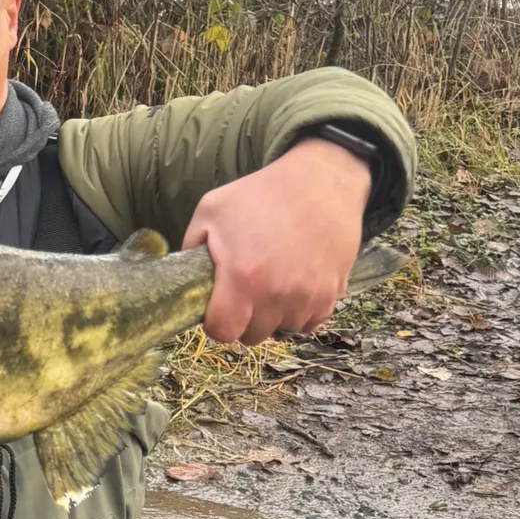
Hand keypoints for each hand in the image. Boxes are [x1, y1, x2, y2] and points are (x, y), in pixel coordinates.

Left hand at [182, 138, 370, 344]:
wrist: (320, 183)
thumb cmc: (260, 194)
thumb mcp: (210, 210)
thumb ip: (191, 249)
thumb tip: (187, 280)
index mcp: (243, 278)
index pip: (223, 331)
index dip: (215, 321)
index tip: (218, 303)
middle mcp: (277, 295)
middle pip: (251, 335)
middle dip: (244, 317)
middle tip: (245, 287)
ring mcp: (308, 298)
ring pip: (281, 329)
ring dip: (273, 313)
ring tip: (271, 278)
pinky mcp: (332, 296)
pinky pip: (308, 323)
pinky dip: (299, 310)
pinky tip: (293, 282)